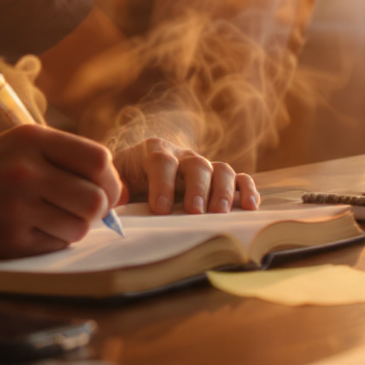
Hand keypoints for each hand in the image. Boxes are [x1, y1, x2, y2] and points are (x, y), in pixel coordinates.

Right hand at [0, 124, 122, 258]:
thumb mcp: (19, 147)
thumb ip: (67, 159)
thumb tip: (120, 190)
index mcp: (31, 139)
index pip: (97, 159)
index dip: (110, 178)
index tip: (105, 187)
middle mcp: (25, 170)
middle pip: (95, 198)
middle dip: (99, 208)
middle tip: (86, 209)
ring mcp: (17, 207)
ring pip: (80, 226)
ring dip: (75, 226)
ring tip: (55, 218)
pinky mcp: (10, 239)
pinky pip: (57, 245)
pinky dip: (54, 240)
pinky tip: (34, 229)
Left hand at [112, 138, 258, 214]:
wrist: (138, 173)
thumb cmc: (127, 181)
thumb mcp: (115, 181)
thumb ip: (114, 188)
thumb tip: (117, 198)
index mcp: (153, 152)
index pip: (161, 161)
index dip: (162, 184)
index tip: (161, 209)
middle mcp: (182, 156)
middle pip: (195, 164)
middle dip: (196, 188)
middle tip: (194, 211)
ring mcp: (204, 166)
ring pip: (220, 170)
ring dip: (223, 191)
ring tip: (220, 212)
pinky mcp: (219, 179)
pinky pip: (239, 179)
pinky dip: (247, 190)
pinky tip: (250, 206)